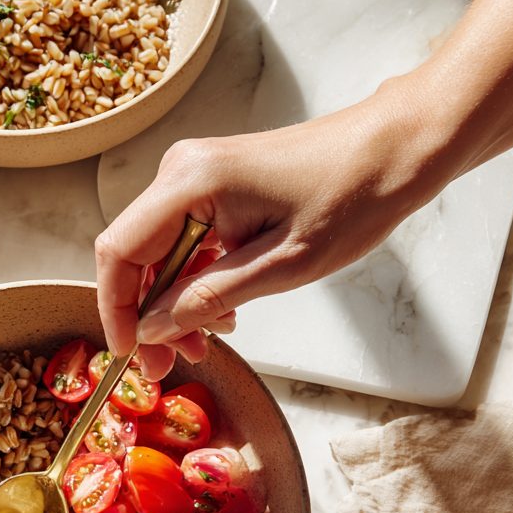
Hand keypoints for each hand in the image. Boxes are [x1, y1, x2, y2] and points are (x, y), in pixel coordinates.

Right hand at [95, 91, 435, 379]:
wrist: (395, 149)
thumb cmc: (351, 196)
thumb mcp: (279, 268)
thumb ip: (206, 299)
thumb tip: (151, 329)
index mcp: (190, 182)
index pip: (119, 252)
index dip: (117, 309)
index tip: (130, 354)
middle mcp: (181, 172)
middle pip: (134, 257)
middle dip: (148, 316)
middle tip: (171, 364)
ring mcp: (195, 177)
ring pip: (158, 256)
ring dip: (174, 304)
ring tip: (208, 340)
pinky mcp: (213, 187)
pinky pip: (184, 243)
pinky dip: (194, 282)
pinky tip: (223, 310)